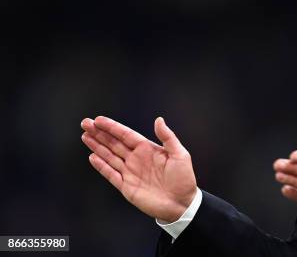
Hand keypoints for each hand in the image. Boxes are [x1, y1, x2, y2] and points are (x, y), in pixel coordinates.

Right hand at [81, 116, 197, 222]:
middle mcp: (137, 159)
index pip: (126, 135)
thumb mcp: (180, 154)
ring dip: (97, 146)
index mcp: (148, 149)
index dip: (112, 127)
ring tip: (85, 136)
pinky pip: (111, 174)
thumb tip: (158, 120)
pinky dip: (101, 166)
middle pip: (114, 143)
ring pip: (109, 156)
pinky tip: (93, 157)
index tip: (99, 120)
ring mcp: (130, 172)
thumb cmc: (184, 179)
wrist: (181, 204)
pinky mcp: (126, 186)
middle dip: (100, 133)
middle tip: (86, 123)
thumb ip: (168, 137)